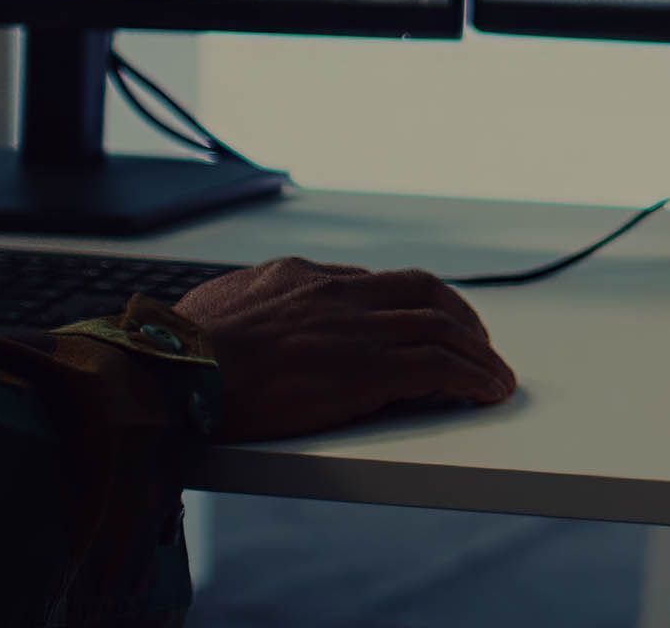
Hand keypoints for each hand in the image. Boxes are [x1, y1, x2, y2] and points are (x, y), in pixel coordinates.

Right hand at [171, 257, 516, 440]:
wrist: (174, 368)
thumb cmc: (182, 347)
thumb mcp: (224, 302)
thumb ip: (256, 298)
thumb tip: (255, 303)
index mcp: (306, 277)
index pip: (380, 282)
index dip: (416, 303)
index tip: (432, 320)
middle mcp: (340, 294)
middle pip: (426, 295)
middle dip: (462, 319)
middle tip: (480, 344)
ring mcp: (356, 331)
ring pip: (442, 330)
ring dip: (478, 354)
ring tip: (495, 377)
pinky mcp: (365, 371)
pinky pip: (439, 368)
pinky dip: (472, 378)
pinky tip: (486, 392)